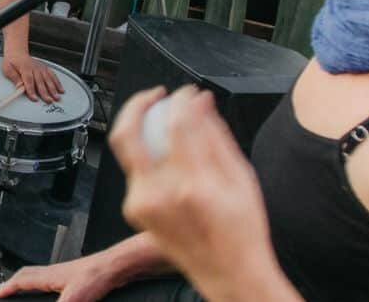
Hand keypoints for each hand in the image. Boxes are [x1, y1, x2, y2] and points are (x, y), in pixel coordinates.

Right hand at [0, 256, 120, 301]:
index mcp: (48, 276)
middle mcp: (54, 272)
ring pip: (40, 276)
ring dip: (29, 282)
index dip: (7, 287)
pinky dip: (45, 286)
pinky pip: (53, 280)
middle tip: (6, 289)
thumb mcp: (72, 300)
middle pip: (27, 274)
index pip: (21, 280)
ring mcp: (66, 274)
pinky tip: (54, 293)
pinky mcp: (76, 278)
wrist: (116, 267)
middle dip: (14, 282)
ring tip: (24, 290)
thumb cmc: (96, 276)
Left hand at [3, 51, 62, 102]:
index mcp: (25, 68)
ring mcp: (41, 68)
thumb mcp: (7, 69)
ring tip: (57, 97)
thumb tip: (19, 86)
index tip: (35, 98)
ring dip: (53, 89)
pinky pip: (52, 75)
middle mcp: (34, 68)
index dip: (32, 90)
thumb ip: (14, 78)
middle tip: (49, 101)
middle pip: (41, 82)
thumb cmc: (12, 61)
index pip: (29, 81)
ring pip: (48, 79)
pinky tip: (60, 89)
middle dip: (45, 92)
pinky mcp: (45, 68)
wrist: (17, 52)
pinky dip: (57, 82)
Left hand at [108, 86, 284, 298]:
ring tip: (161, 120)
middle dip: (137, 103)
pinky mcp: (133, 209)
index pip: (176, 124)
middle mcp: (160, 194)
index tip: (187, 93)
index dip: (180, 100)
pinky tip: (164, 153)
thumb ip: (217, 135)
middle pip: (127, 133)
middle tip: (155, 95)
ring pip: (126, 149)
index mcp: (193, 184)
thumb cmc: (242, 231)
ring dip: (140, 127)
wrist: (228, 274)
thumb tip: (202, 102)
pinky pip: (133, 170)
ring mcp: (142, 204)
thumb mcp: (242, 178)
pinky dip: (146, 154)